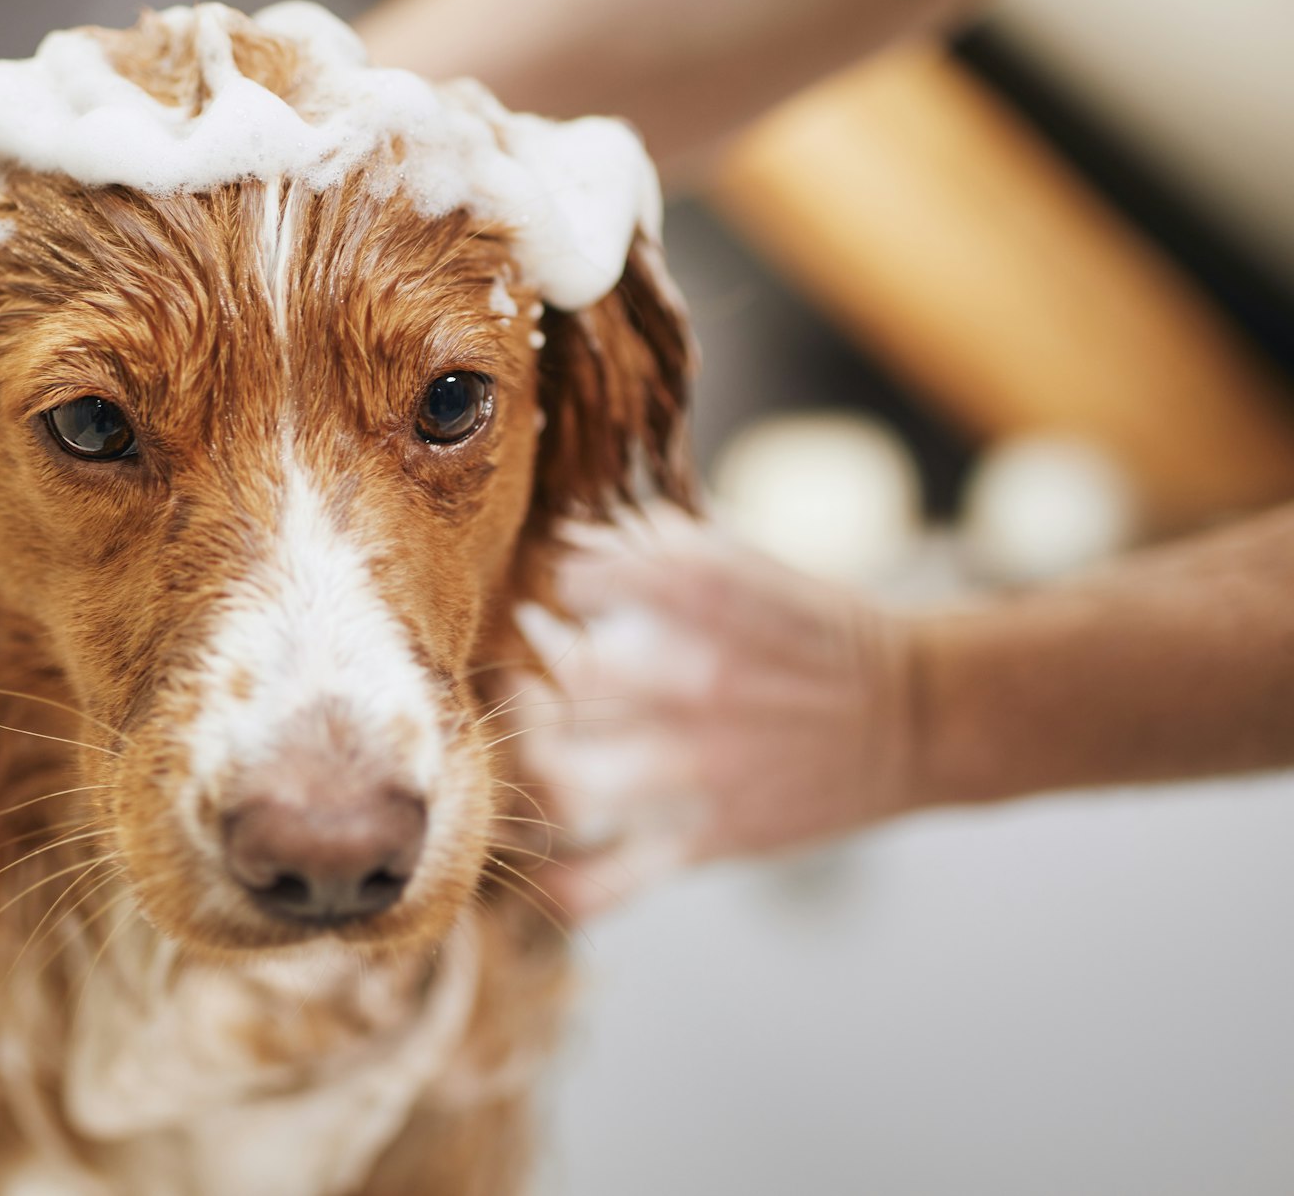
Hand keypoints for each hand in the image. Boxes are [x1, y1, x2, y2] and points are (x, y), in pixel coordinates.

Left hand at [509, 508, 916, 919]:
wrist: (921, 714)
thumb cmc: (816, 631)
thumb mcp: (744, 560)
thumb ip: (652, 547)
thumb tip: (560, 538)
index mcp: (702, 594)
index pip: (569, 576)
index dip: (532, 581)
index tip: (530, 591)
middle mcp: (694, 679)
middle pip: (550, 679)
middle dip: (508, 673)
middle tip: (502, 672)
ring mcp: (698, 768)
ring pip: (558, 786)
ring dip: (515, 768)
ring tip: (509, 748)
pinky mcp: (707, 840)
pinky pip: (605, 883)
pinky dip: (556, 886)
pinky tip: (536, 860)